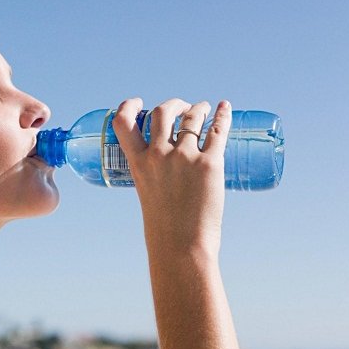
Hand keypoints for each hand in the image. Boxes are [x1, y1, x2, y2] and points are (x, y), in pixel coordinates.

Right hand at [112, 98, 231, 258]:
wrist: (181, 246)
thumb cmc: (164, 228)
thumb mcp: (148, 195)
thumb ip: (155, 176)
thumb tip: (172, 167)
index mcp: (138, 164)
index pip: (123, 124)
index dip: (128, 106)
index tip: (138, 102)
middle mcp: (158, 156)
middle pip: (162, 112)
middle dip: (173, 104)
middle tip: (183, 107)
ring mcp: (184, 158)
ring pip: (191, 118)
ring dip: (198, 108)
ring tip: (205, 109)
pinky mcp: (210, 164)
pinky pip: (217, 131)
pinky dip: (222, 116)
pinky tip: (225, 109)